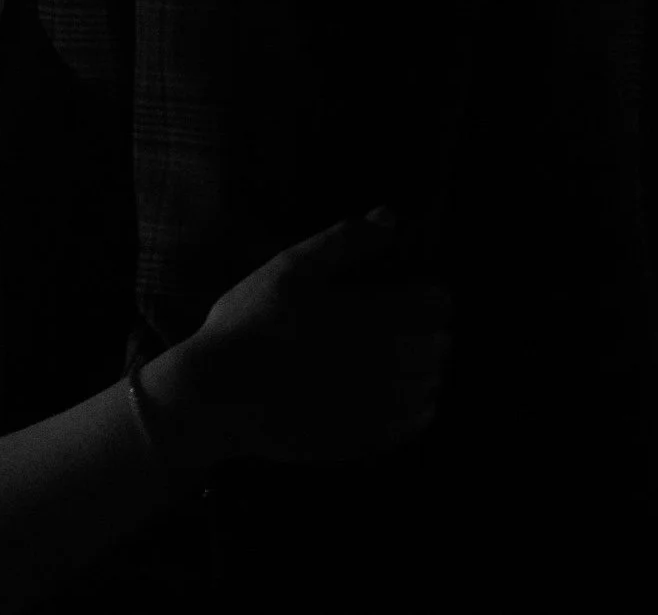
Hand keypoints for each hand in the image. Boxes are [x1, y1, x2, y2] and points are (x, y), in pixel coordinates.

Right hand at [148, 207, 450, 465]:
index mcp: (373, 316)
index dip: (425, 292)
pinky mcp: (369, 440)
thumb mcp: (288, 269)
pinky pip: (416, 422)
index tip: (405, 292)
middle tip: (397, 323)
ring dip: (422, 367)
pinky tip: (387, 392)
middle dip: (427, 330)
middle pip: (441, 345)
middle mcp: (388, 364)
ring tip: (391, 357)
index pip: (437, 303)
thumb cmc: (249, 325)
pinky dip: (414, 404)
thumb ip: (344, 241)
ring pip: (432, 384)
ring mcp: (381, 407)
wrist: (216, 396)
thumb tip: (391, 217)